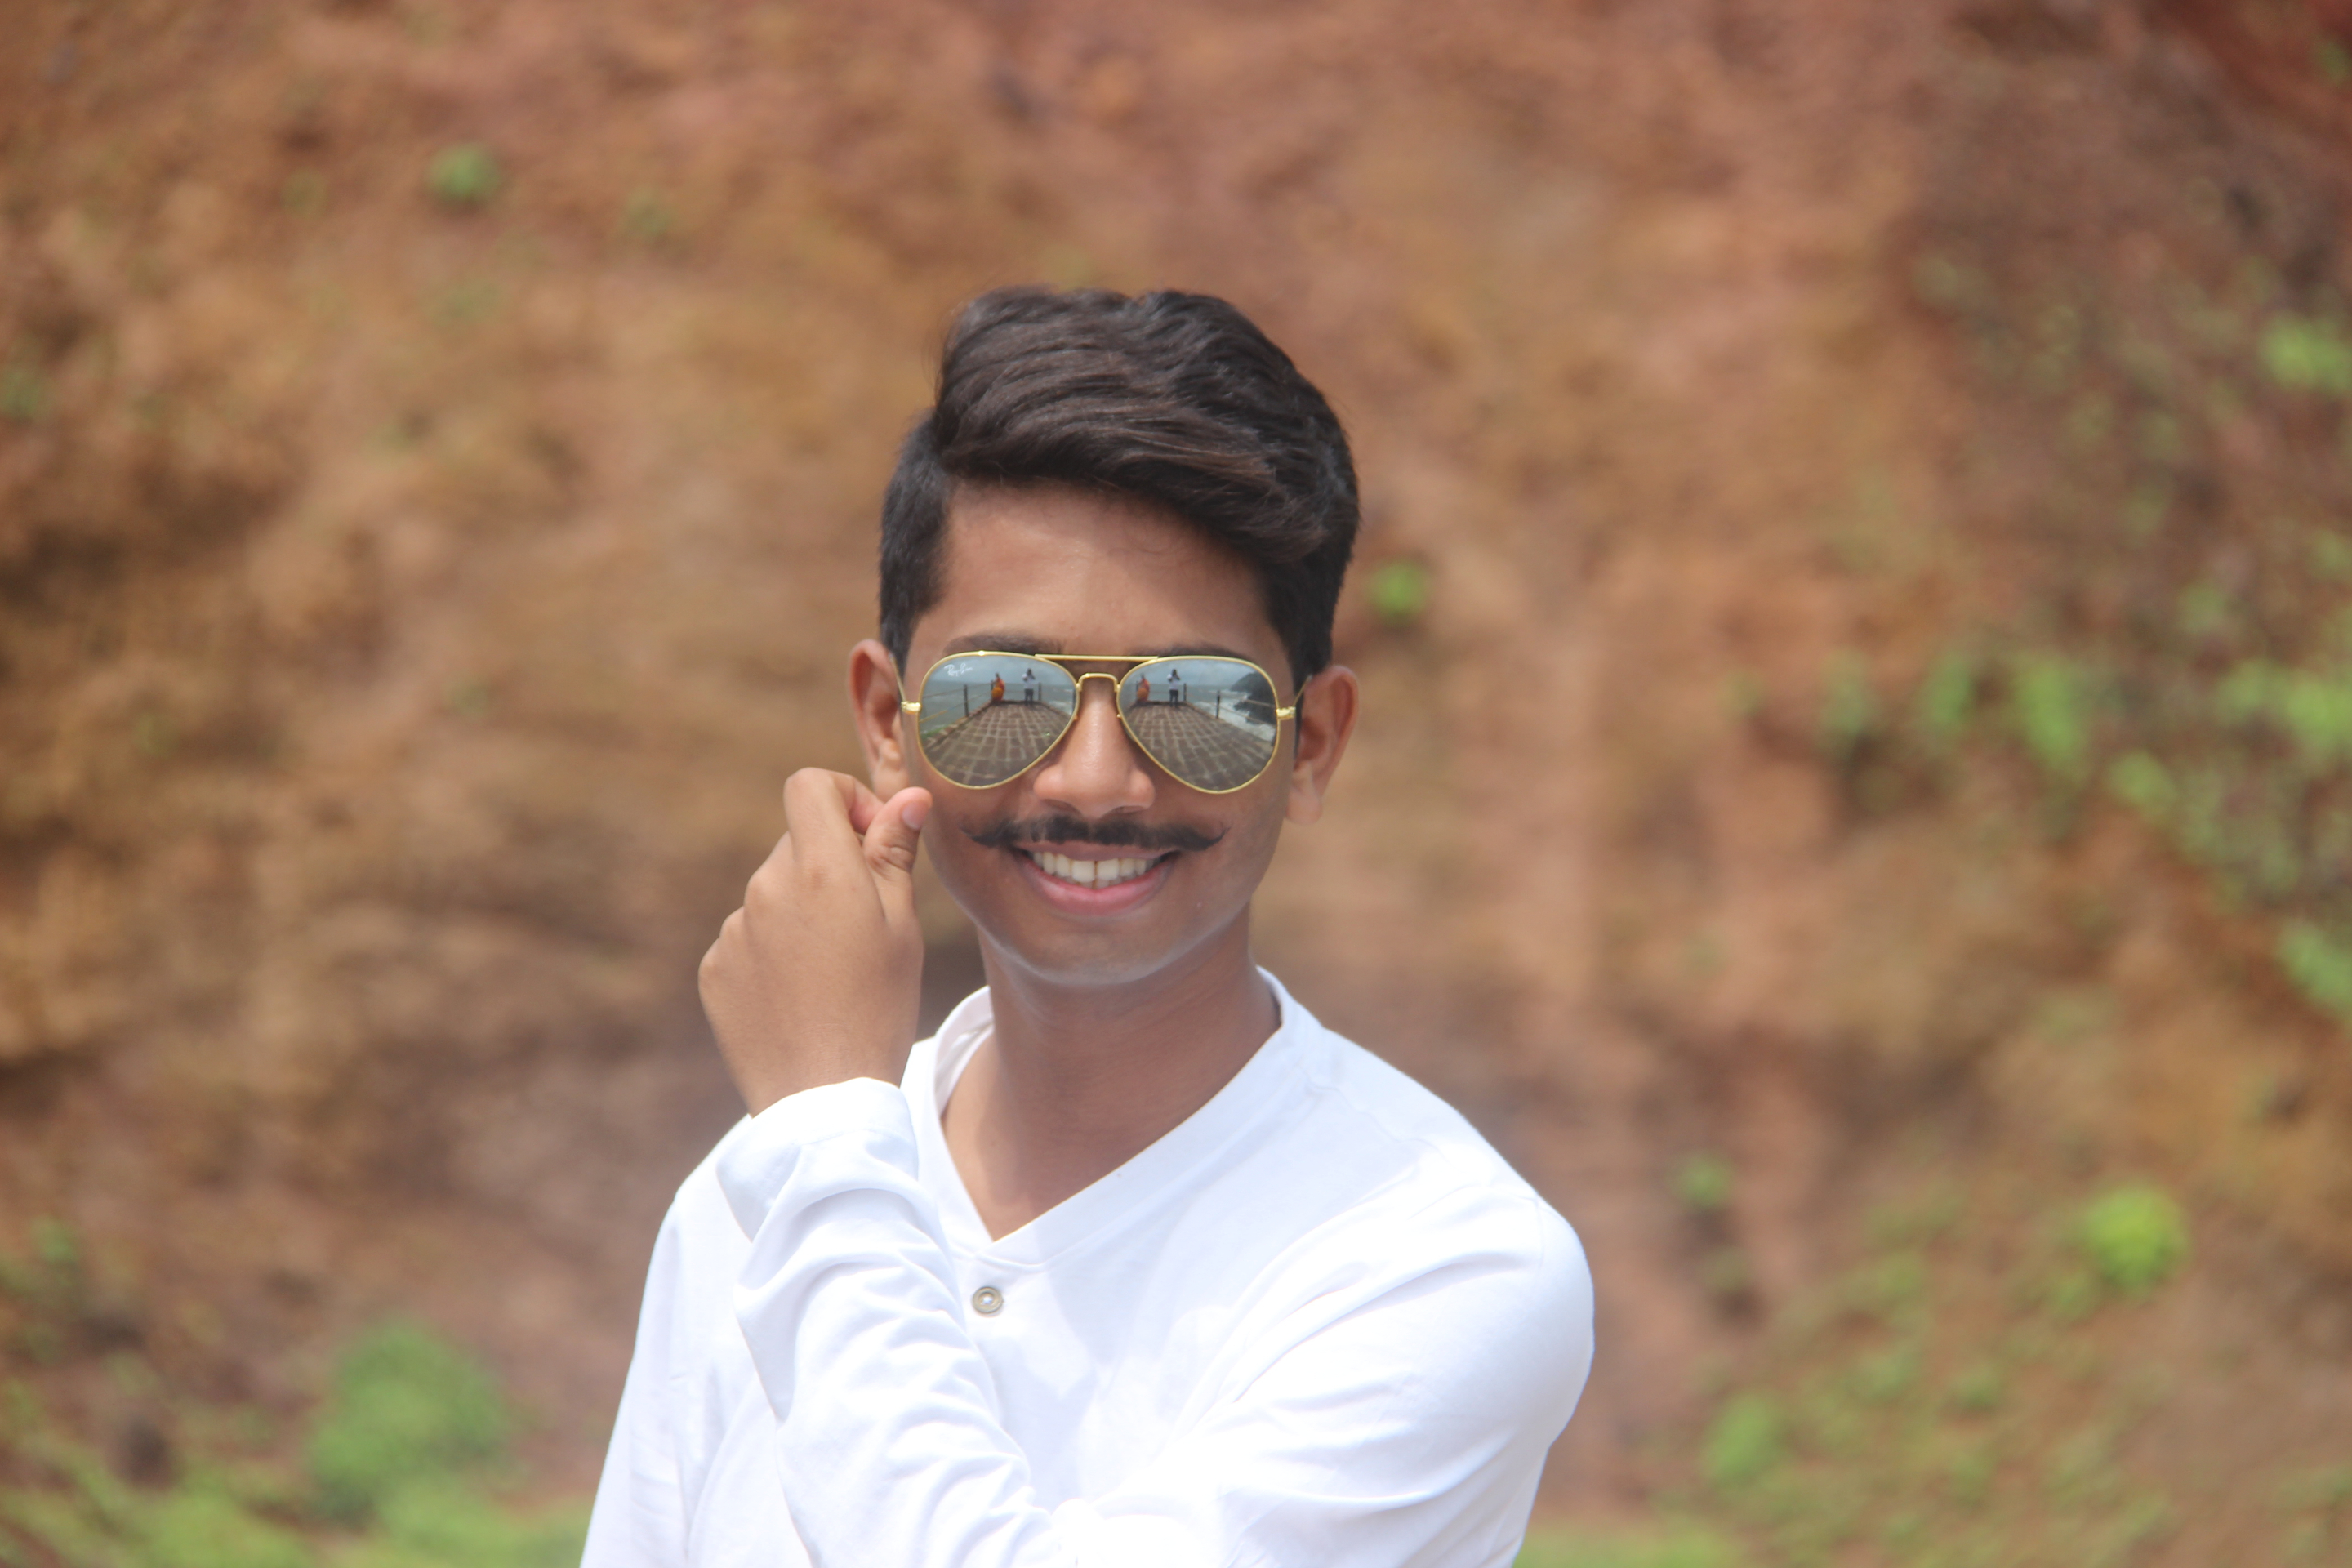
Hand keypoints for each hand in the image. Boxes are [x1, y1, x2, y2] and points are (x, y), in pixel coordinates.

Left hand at [699, 769, 932, 1113]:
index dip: (843, 798)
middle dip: (828, 866)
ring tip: (831, 974)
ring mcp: (733, 930)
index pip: (808, 786)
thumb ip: (895, 853)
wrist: (824, 1100)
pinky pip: (747, 939)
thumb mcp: (902, 928)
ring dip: (800, 913)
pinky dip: (773, 953)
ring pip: (771, 895)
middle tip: (863, 924)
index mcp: (820, 869)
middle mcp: (765, 888)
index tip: (869, 839)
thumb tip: (906, 799)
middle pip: (795, 844)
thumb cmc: (879, 1009)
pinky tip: (799, 998)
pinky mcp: (713, 968)